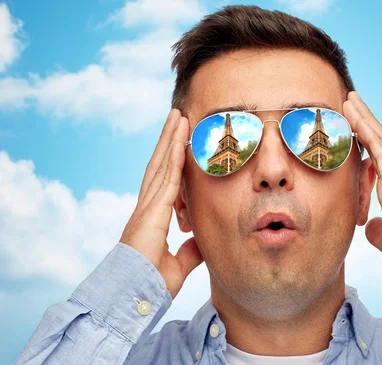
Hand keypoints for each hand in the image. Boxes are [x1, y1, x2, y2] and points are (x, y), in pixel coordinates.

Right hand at [119, 109, 203, 299]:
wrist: (134, 297)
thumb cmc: (150, 284)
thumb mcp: (179, 264)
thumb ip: (190, 250)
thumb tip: (202, 241)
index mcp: (152, 217)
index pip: (164, 180)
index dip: (171, 158)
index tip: (180, 139)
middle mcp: (147, 207)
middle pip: (159, 165)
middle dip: (168, 139)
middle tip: (177, 116)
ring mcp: (147, 208)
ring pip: (160, 165)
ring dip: (170, 140)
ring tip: (178, 116)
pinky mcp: (151, 213)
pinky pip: (166, 180)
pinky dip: (173, 158)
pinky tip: (180, 140)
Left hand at [343, 91, 381, 265]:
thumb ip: (379, 230)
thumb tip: (369, 226)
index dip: (373, 143)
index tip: (360, 129)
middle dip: (369, 122)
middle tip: (354, 102)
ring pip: (381, 139)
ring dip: (364, 118)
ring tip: (350, 100)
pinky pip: (378, 148)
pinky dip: (365, 129)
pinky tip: (353, 115)